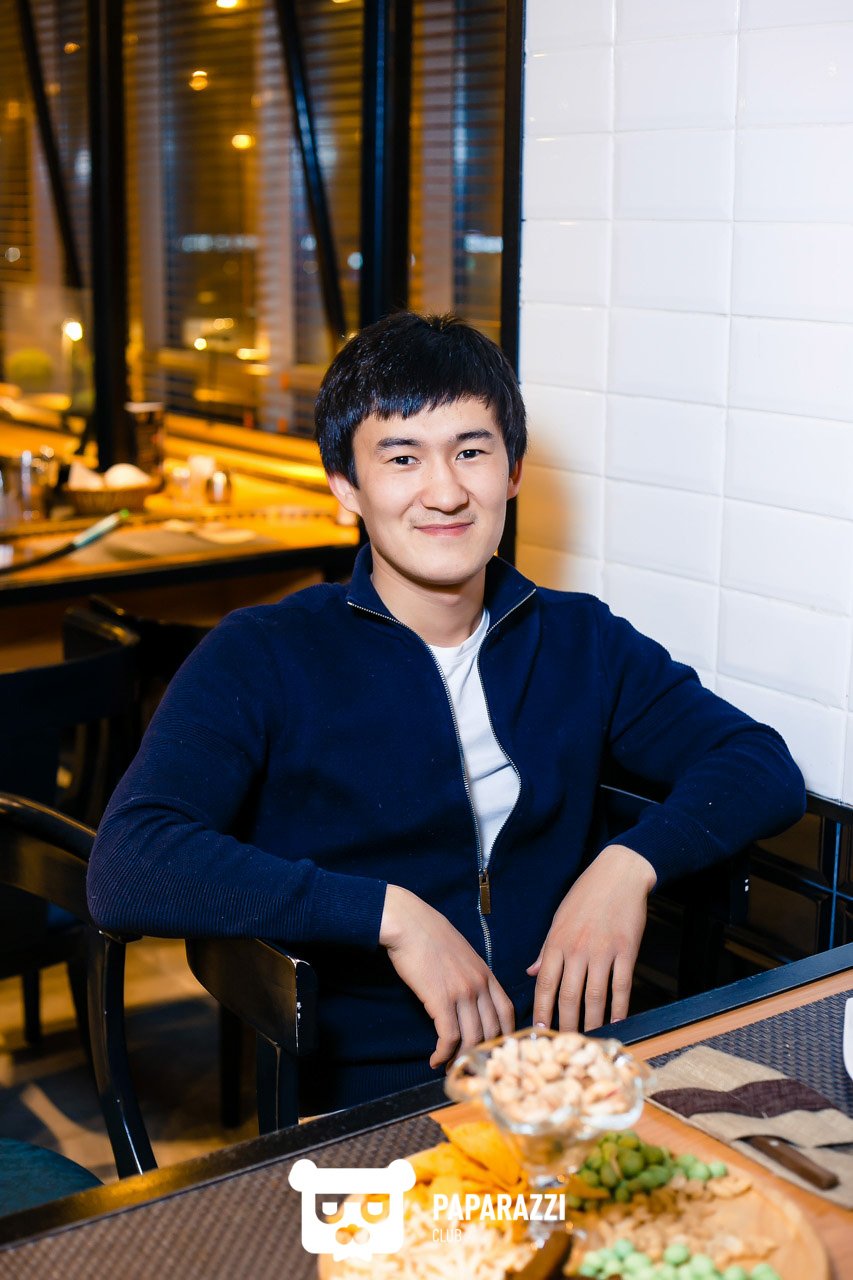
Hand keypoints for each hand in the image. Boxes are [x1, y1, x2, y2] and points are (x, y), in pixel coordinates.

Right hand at [380, 884, 514, 1067]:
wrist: (410, 924)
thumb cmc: (431, 937)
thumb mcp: (462, 954)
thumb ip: (472, 976)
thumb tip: (471, 999)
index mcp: (486, 974)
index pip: (507, 1012)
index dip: (504, 1035)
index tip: (494, 1049)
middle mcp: (479, 985)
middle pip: (492, 1031)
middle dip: (483, 1054)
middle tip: (471, 1066)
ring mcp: (462, 993)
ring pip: (472, 1038)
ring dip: (461, 1058)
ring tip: (450, 1067)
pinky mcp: (441, 1000)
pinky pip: (448, 1037)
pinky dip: (443, 1053)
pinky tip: (435, 1059)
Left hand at [527, 844, 655, 1032]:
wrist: (618, 874)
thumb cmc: (585, 896)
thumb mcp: (559, 919)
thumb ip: (546, 949)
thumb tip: (531, 972)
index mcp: (556, 942)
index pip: (544, 985)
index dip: (541, 1012)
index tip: (539, 1033)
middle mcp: (577, 949)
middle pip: (568, 997)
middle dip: (565, 1025)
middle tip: (565, 1047)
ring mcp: (603, 951)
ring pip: (595, 997)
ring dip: (592, 1022)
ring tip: (589, 1040)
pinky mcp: (626, 951)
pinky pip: (622, 986)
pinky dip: (620, 1008)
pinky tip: (618, 1022)